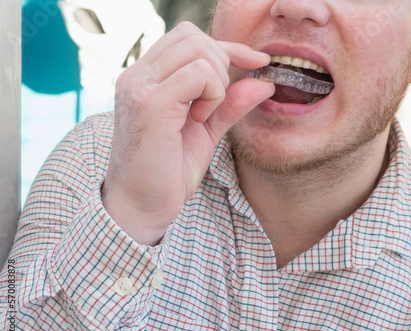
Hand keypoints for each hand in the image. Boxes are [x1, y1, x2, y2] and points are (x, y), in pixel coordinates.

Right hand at [101, 22, 273, 244]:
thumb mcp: (206, 129)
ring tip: (202, 114)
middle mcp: (137, 75)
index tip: (257, 60)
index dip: (227, 46)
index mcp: (146, 78)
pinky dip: (212, 94)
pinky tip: (198, 119)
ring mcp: (140, 86)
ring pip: (197, 49)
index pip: (188, 38)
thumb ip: (231, 103)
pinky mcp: (149, 102)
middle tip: (214, 104)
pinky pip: (198, 74)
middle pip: (192, 35)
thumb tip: (265, 82)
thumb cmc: (168, 171)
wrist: (142, 205)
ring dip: (216, 81)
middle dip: (221, 63)